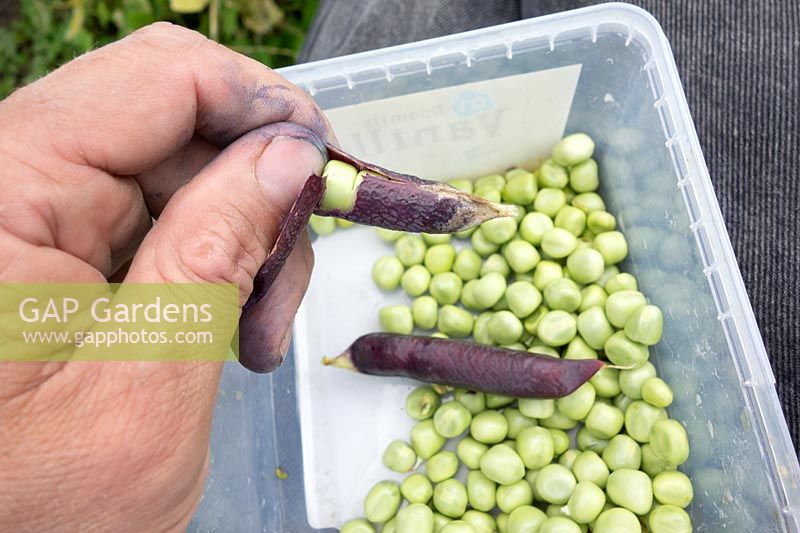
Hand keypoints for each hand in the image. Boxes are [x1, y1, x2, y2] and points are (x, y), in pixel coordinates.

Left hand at [0, 22, 330, 530]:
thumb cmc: (37, 508)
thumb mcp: (148, 386)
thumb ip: (219, 252)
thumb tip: (291, 156)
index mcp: (4, 197)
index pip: (159, 77)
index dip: (260, 107)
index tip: (322, 167)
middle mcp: (13, 184)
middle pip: (178, 121)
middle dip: (258, 194)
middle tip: (283, 285)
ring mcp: (39, 211)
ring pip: (185, 169)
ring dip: (243, 240)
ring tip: (253, 333)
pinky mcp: (64, 241)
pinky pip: (168, 213)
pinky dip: (216, 260)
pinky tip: (226, 325)